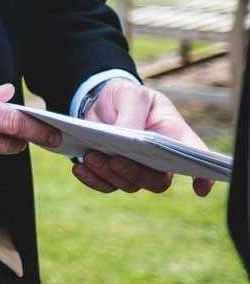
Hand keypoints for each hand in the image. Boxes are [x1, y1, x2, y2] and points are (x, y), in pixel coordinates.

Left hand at [79, 80, 213, 196]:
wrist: (101, 99)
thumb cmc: (127, 96)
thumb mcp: (132, 95)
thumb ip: (132, 115)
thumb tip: (125, 136)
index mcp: (174, 136)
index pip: (195, 158)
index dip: (203, 176)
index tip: (200, 188)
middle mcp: (159, 159)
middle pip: (157, 181)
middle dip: (136, 174)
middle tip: (115, 160)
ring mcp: (136, 168)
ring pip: (129, 185)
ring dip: (109, 174)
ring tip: (91, 156)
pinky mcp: (113, 172)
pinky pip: (105, 185)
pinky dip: (92, 179)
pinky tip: (80, 168)